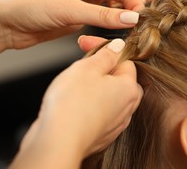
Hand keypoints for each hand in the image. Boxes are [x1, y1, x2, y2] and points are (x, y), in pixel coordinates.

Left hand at [0, 0, 152, 48]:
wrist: (7, 22)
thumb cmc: (30, 6)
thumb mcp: (69, 10)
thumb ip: (102, 15)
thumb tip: (132, 18)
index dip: (136, 2)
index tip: (139, 20)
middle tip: (141, 18)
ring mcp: (89, 1)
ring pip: (119, 2)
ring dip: (128, 13)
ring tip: (131, 28)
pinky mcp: (83, 16)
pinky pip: (108, 16)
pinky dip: (116, 23)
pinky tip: (117, 32)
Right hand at [11, 39, 142, 168]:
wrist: (57, 141)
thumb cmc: (72, 105)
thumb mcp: (88, 67)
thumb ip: (106, 55)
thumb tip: (118, 47)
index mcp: (129, 89)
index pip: (125, 61)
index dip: (105, 50)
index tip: (87, 45)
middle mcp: (126, 108)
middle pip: (118, 80)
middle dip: (101, 69)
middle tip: (81, 65)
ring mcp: (114, 124)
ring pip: (108, 97)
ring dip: (94, 87)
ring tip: (73, 84)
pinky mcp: (100, 135)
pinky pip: (98, 113)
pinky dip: (88, 105)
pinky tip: (72, 103)